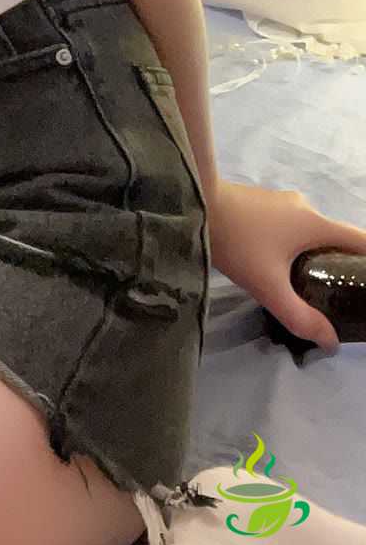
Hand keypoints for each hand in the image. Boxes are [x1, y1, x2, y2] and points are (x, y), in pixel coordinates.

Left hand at [208, 177, 365, 349]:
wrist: (196, 203)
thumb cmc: (236, 243)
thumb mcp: (268, 286)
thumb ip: (300, 316)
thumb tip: (331, 341)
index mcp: (315, 224)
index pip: (361, 240)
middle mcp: (307, 208)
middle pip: (339, 238)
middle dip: (346, 265)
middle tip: (343, 294)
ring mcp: (286, 204)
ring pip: (315, 233)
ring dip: (322, 256)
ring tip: (318, 286)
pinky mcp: (267, 206)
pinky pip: (297, 228)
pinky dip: (303, 247)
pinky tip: (290, 268)